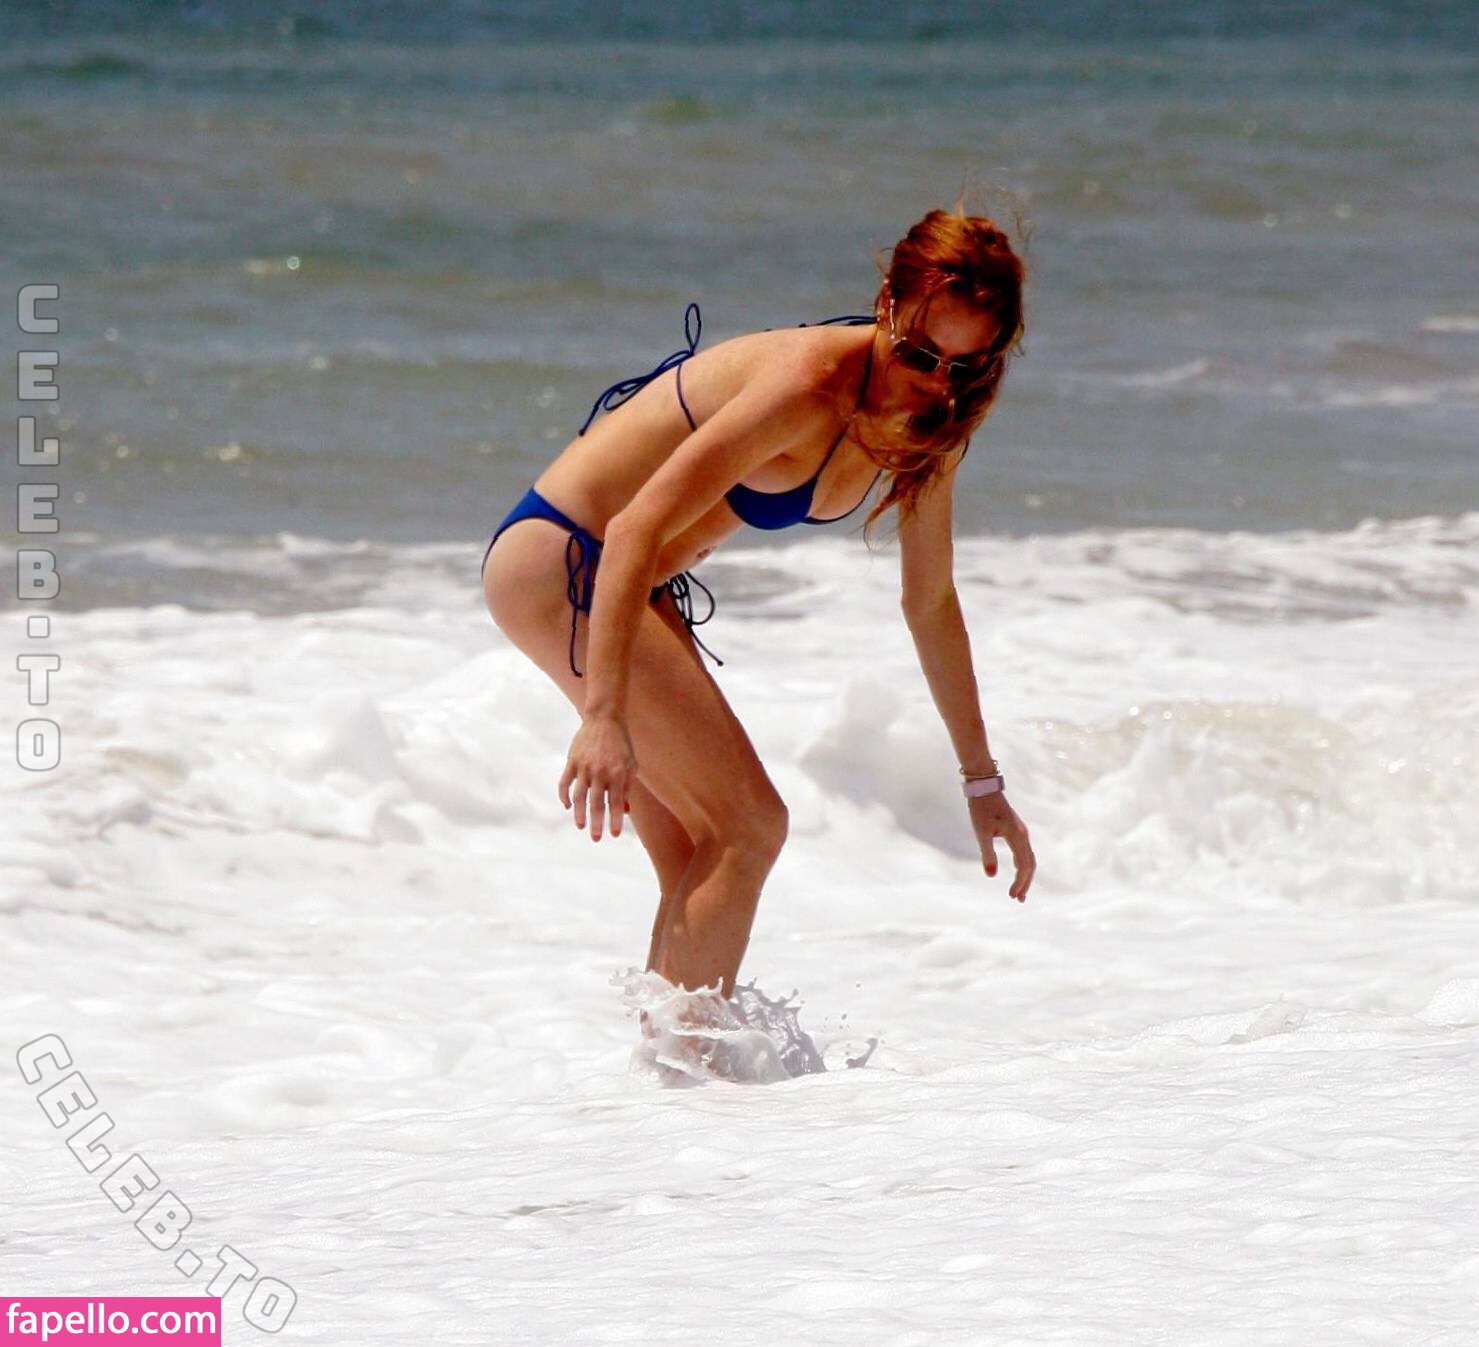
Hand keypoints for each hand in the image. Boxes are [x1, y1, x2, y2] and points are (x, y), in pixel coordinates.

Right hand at [558, 714, 636, 840]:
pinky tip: (567, 806)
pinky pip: (564, 782)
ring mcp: (584, 766)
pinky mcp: (572, 761)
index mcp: (617, 773)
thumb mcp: (630, 764)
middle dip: (597, 823)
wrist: (605, 718)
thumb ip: (626, 788)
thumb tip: (624, 811)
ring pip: (579, 795)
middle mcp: (600, 772)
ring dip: (579, 813)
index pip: (616, 802)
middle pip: (596, 803)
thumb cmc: (621, 744)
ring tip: (580, 826)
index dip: (614, 820)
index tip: (614, 835)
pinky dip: (564, 796)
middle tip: (596, 838)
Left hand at [968, 792, 1034, 901]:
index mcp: (1017, 837)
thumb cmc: (981, 809)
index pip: (1024, 866)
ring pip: (1028, 859)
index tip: (1012, 896)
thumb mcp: (981, 832)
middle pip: (1030, 865)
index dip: (1019, 883)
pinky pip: (1024, 852)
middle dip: (1025, 883)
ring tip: (1019, 891)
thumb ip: (987, 854)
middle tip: (1018, 899)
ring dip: (1025, 876)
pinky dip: (1022, 865)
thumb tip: (991, 876)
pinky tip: (1016, 871)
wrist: (984, 787)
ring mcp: (1021, 833)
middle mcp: (1023, 835)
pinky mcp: (1016, 830)